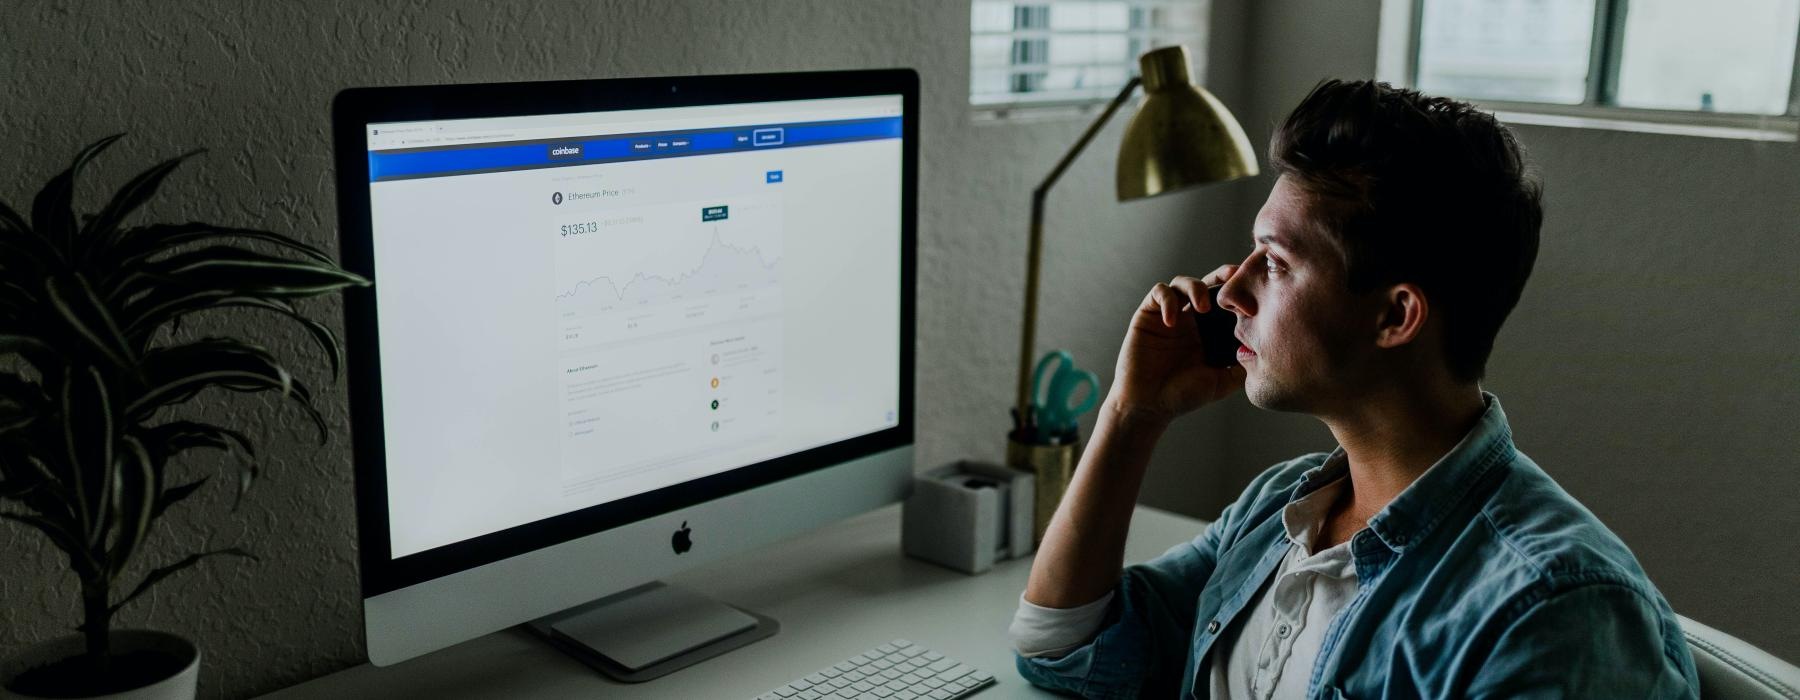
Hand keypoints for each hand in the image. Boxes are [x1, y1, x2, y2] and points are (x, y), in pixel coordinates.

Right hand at [1107, 266, 1246, 424]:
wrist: (1148, 406)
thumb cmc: (1183, 396)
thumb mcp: (1222, 382)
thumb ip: (1242, 367)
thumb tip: (1265, 352)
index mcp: (1209, 331)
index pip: (1226, 301)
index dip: (1239, 292)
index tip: (1254, 293)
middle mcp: (1190, 319)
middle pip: (1207, 283)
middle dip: (1222, 276)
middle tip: (1234, 277)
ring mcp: (1168, 315)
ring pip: (1182, 283)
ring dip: (1195, 287)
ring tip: (1202, 306)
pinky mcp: (1147, 315)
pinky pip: (1158, 293)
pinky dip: (1167, 301)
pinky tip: (1172, 321)